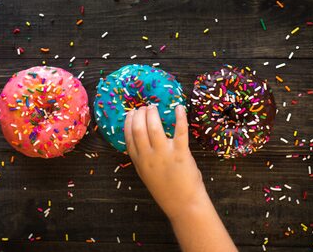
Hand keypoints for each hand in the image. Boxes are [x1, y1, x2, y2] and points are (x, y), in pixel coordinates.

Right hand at [124, 105, 205, 219]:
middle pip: (139, 129)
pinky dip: (180, 117)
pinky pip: (180, 131)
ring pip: (154, 127)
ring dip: (153, 114)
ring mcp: (164, 154)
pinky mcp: (181, 153)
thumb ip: (142, 157)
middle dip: (140, 114)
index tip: (132, 113)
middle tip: (144, 108)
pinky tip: (179, 108)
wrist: (183, 204)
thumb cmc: (165, 189)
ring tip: (154, 107)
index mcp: (139, 161)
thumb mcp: (146, 174)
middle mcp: (148, 156)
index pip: (128, 136)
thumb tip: (140, 138)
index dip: (129, 122)